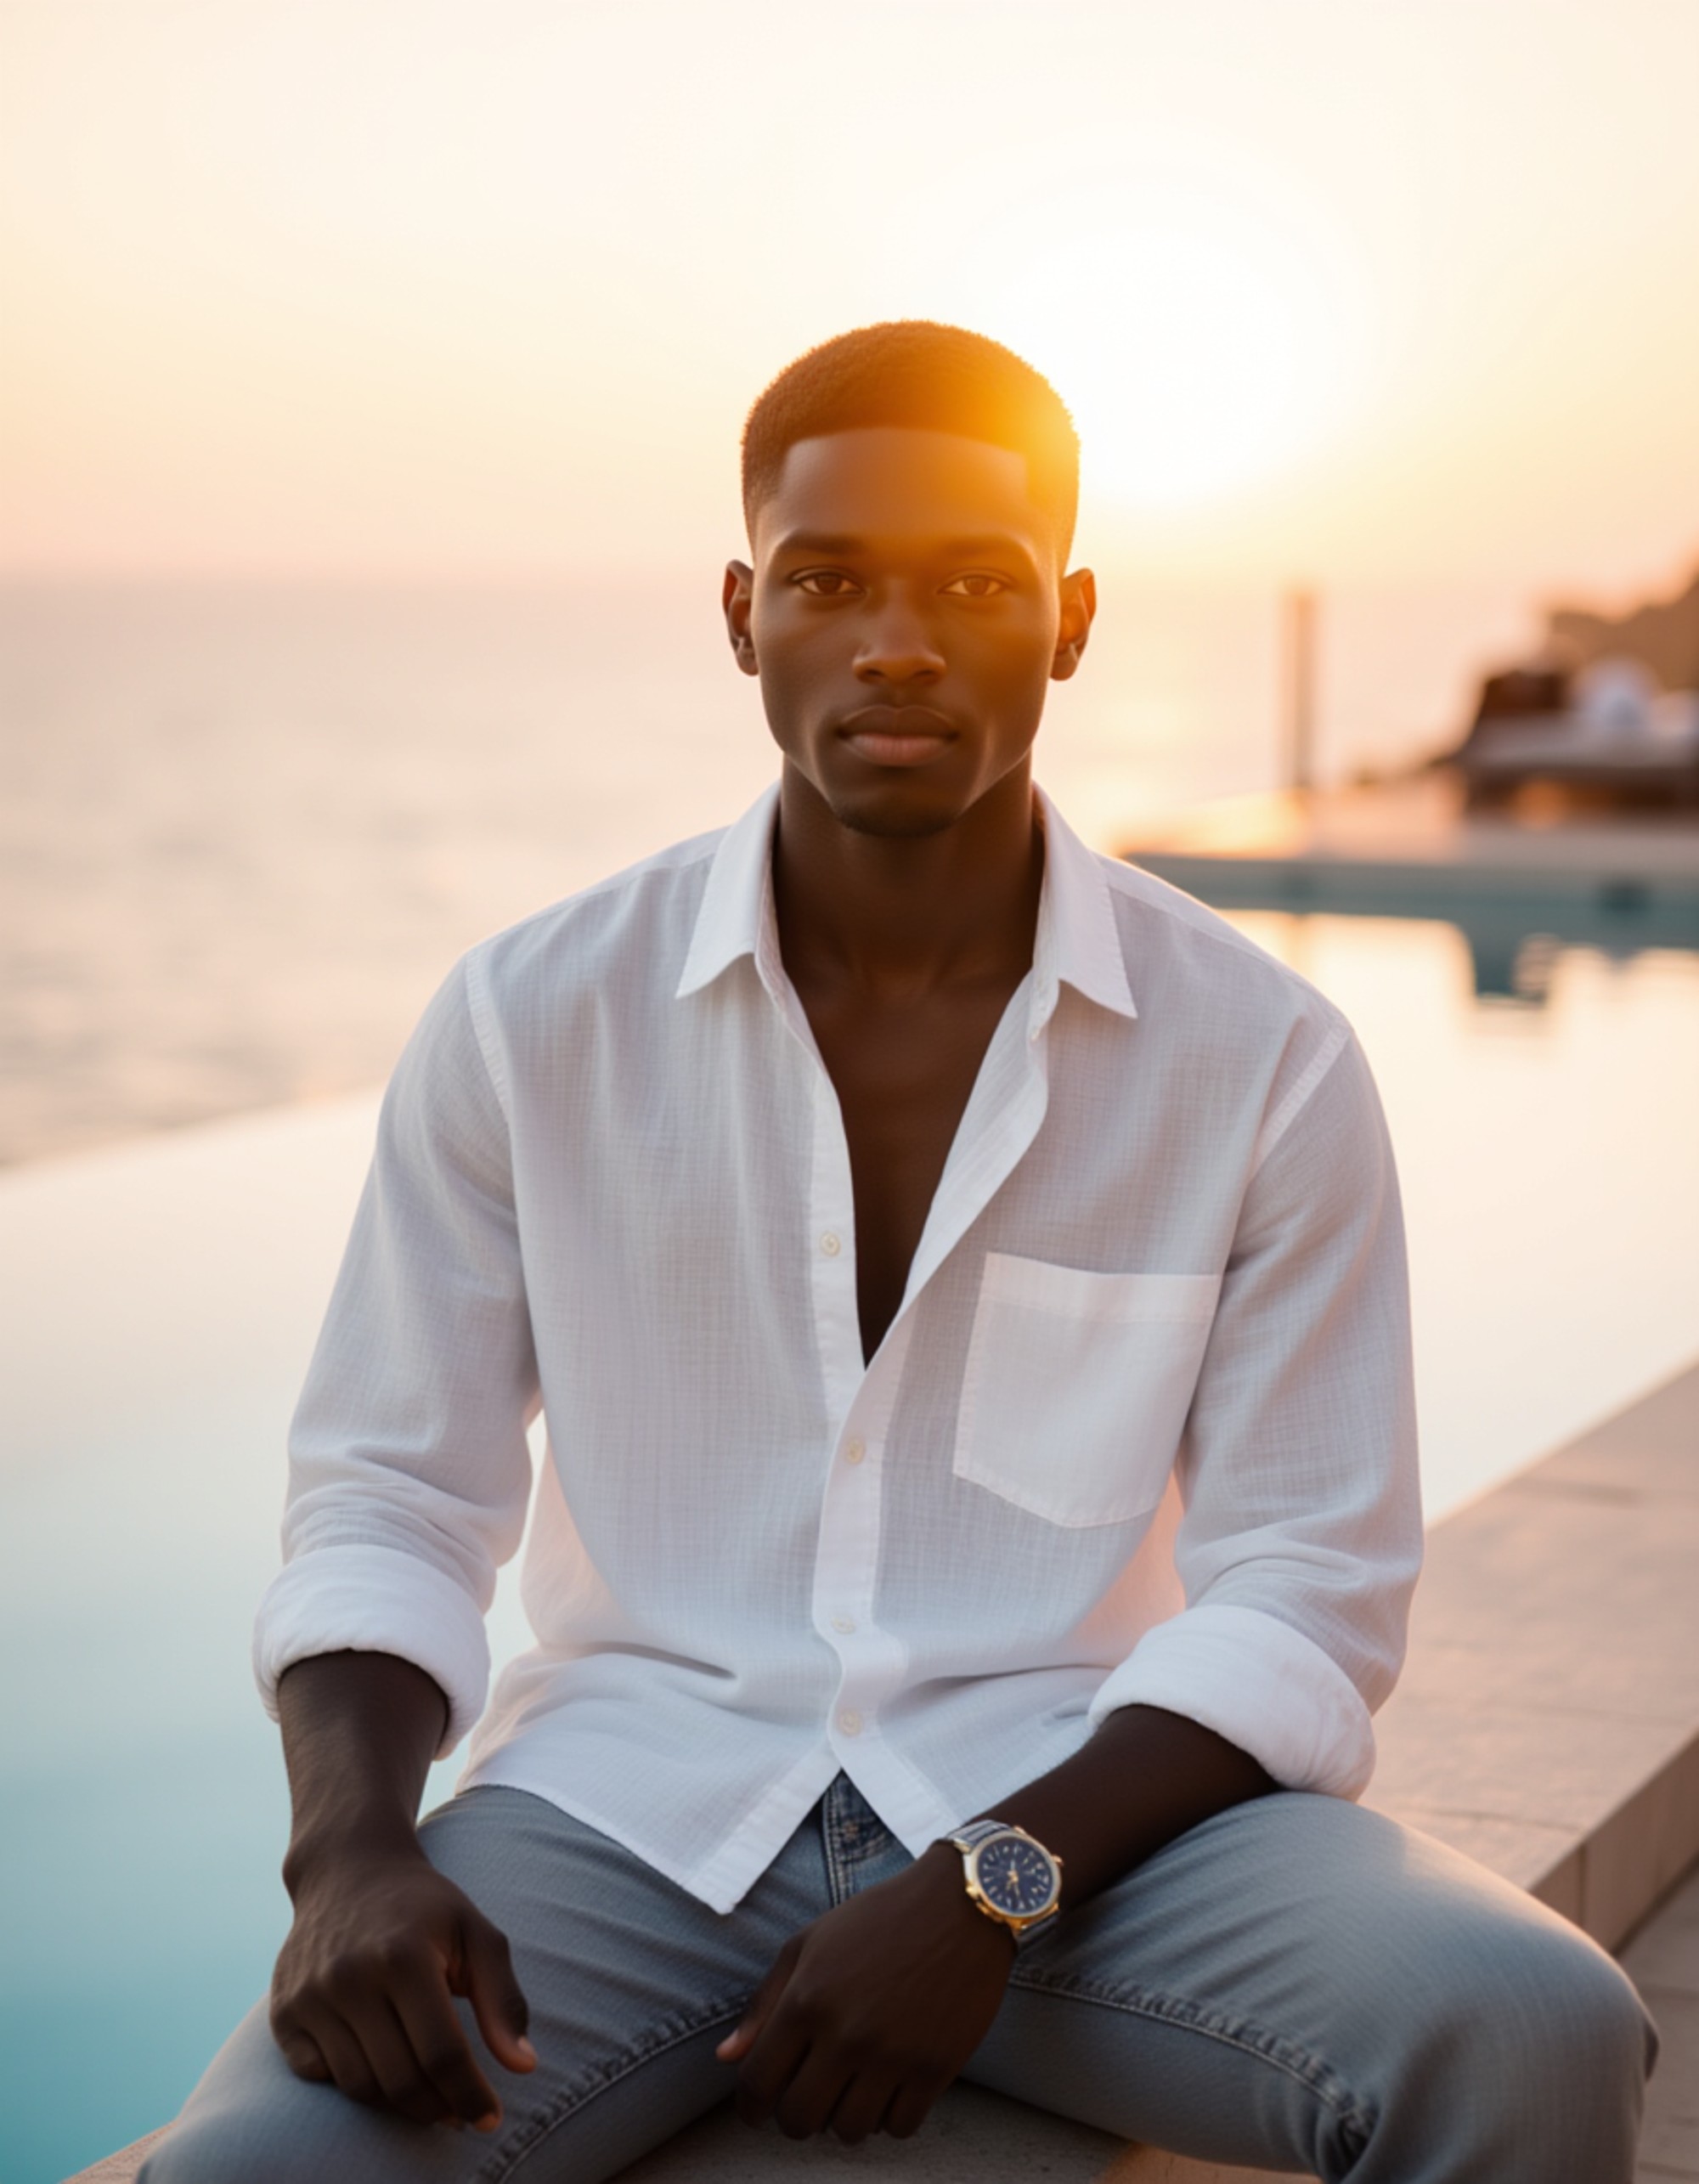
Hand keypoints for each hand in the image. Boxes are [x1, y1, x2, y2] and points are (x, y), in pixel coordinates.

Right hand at [269, 1844, 535, 2131]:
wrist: (348, 1868)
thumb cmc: (424, 1906)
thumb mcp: (476, 1932)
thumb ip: (503, 1998)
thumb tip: (524, 2067)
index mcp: (404, 1955)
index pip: (441, 2053)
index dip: (470, 2095)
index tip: (490, 2117)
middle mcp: (349, 1978)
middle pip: (400, 2079)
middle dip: (439, 2108)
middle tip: (462, 2114)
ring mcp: (310, 1997)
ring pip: (359, 2086)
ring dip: (400, 2105)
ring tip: (431, 2099)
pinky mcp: (284, 2012)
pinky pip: (320, 2075)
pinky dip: (355, 2084)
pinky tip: (383, 2069)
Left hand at [716, 1843, 1014, 2142]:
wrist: (959, 1904)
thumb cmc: (878, 1919)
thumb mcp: (809, 1943)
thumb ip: (764, 2003)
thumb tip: (726, 2058)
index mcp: (807, 1999)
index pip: (758, 2082)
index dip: (749, 2106)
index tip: (757, 2109)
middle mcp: (846, 2033)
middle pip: (799, 2120)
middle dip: (794, 2118)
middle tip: (808, 2097)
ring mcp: (893, 2054)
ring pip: (849, 2132)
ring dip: (843, 2118)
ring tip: (851, 2088)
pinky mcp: (935, 2068)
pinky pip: (899, 2128)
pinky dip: (888, 2118)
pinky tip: (888, 2088)